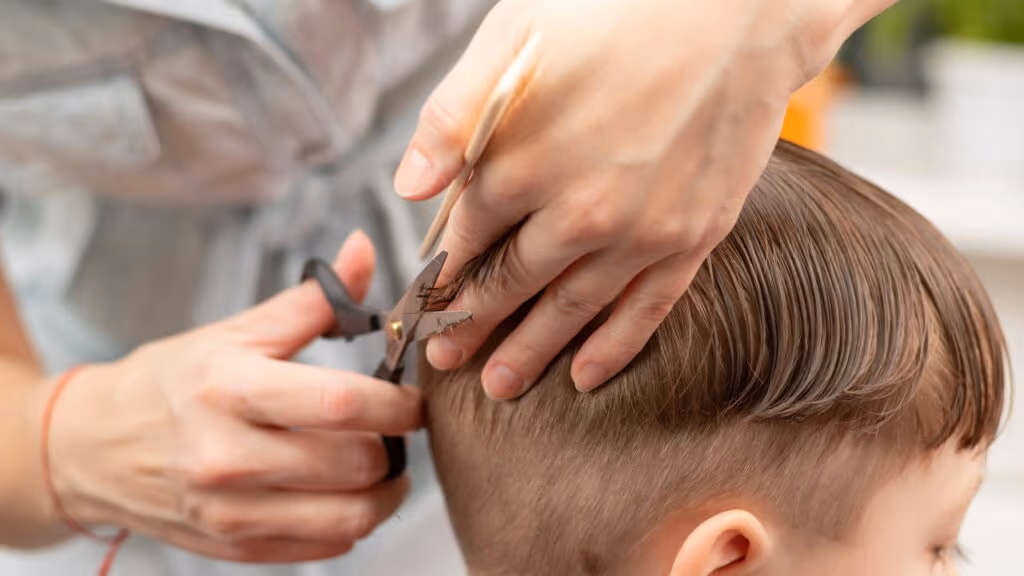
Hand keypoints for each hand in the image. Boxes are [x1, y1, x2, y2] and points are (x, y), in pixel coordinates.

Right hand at [31, 231, 420, 562]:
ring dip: (386, 493)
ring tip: (385, 466)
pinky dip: (351, 522)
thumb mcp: (235, 332)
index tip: (413, 401)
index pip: (340, 403)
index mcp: (230, 389)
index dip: (397, 404)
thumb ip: (311, 301)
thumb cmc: (171, 382)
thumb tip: (365, 249)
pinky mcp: (233, 548)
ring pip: (350, 518)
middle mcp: (226, 456)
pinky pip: (325, 547)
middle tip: (396, 431)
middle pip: (354, 463)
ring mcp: (228, 512)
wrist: (91, 448)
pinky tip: (344, 493)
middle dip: (395, 446)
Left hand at [394, 0, 876, 396]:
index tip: (425, 302)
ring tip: (499, 386)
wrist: (739, 8)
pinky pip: (645, 310)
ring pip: (569, 311)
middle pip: (508, 286)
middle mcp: (575, 214)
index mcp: (520, 164)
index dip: (440, 272)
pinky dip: (613, 348)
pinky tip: (586, 376)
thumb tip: (409, 188)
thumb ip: (453, 116)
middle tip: (445, 359)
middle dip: (470, 325)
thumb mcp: (511, 37)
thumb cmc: (617, 9)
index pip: (464, 238)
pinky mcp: (690, 238)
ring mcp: (638, 234)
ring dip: (529, 352)